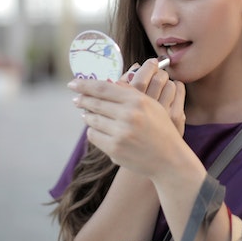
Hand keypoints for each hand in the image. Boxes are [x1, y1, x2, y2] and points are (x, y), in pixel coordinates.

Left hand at [68, 71, 185, 177]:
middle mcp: (128, 115)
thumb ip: (130, 93)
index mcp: (137, 100)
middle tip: (76, 99)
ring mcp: (120, 133)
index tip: (72, 83)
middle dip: (82, 100)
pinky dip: (93, 132)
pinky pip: (93, 136)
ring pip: (92, 120)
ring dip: (87, 117)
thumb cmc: (160, 129)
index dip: (84, 85)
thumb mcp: (151, 105)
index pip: (103, 88)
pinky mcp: (114, 149)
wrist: (169, 159)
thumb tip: (108, 82)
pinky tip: (97, 130)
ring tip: (88, 115)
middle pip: (94, 103)